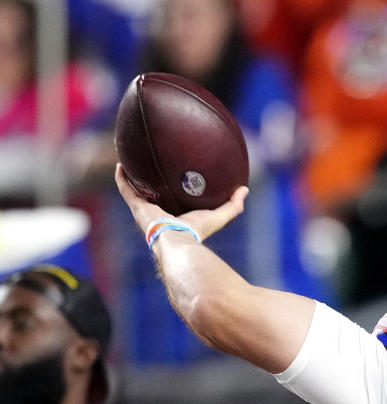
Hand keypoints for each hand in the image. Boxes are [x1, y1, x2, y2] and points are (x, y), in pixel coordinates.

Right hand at [114, 163, 247, 240]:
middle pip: (153, 195)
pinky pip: (126, 190)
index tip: (174, 176)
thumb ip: (233, 205)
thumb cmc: (197, 231)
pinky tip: (121, 164)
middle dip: (151, 182)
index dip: (172, 190)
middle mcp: (158, 213)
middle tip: (151, 164)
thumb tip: (245, 190)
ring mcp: (145, 210)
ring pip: (136, 190)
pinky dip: (122, 178)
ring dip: (133, 177)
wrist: (178, 240)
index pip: (173, 202)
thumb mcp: (218, 216)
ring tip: (132, 160)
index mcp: (175, 216)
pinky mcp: (136, 207)